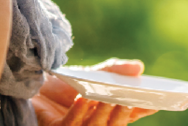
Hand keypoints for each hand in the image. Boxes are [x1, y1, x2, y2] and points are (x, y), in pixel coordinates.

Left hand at [32, 59, 156, 125]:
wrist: (32, 82)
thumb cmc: (65, 82)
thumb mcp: (92, 73)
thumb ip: (114, 71)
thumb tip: (139, 67)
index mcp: (104, 115)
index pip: (127, 116)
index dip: (141, 111)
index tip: (155, 104)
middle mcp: (92, 125)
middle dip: (122, 115)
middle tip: (131, 101)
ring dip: (102, 114)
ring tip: (109, 99)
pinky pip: (69, 125)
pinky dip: (78, 112)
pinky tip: (83, 98)